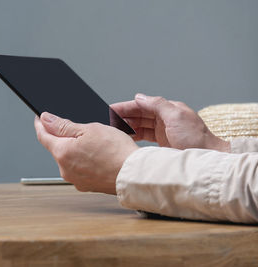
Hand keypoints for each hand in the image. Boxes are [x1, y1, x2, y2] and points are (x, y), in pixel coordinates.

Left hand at [34, 112, 138, 194]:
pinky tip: (98, 156)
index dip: (40, 124)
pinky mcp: (86, 185)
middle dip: (63, 136)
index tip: (40, 117)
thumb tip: (45, 119)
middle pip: (57, 148)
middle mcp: (64, 169)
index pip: (42, 136)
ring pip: (69, 159)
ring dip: (75, 149)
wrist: (134, 174)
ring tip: (95, 143)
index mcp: (62, 153)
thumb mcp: (89, 129)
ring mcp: (75, 179)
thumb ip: (63, 125)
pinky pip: (79, 169)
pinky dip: (84, 161)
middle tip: (80, 128)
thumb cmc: (116, 151)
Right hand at [111, 94, 229, 151]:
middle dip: (124, 116)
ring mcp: (164, 131)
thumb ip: (157, 104)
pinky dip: (134, 135)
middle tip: (108, 120)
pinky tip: (126, 137)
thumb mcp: (176, 116)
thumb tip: (139, 96)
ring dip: (127, 126)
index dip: (126, 106)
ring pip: (140, 125)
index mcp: (168, 109)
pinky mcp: (163, 143)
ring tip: (114, 129)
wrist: (208, 159)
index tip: (111, 109)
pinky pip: (144, 136)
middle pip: (139, 114)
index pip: (142, 104)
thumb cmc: (197, 139)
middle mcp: (165, 118)